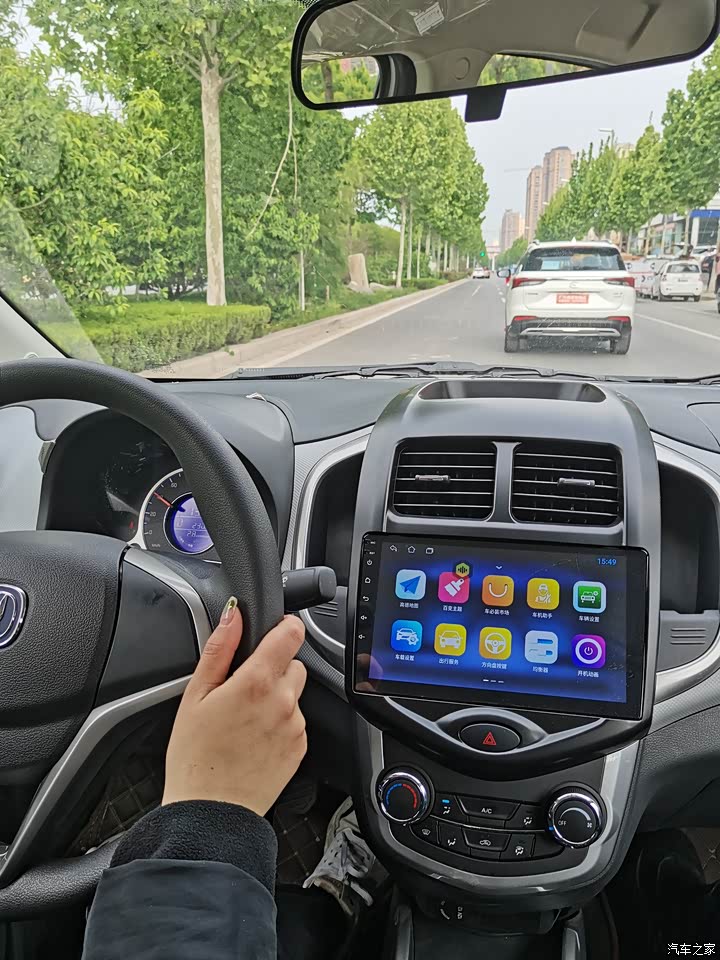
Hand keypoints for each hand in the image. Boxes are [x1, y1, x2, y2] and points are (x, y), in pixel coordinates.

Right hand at [163, 598, 307, 814]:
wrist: (211, 812)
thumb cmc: (195, 757)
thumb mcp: (195, 696)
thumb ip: (219, 649)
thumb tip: (233, 615)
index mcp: (256, 682)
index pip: (291, 634)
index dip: (284, 627)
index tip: (274, 631)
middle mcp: (283, 701)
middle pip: (293, 663)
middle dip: (273, 668)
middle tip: (243, 690)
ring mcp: (295, 725)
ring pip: (295, 693)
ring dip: (277, 697)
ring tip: (245, 720)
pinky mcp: (300, 747)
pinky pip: (296, 721)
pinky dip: (281, 723)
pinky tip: (255, 738)